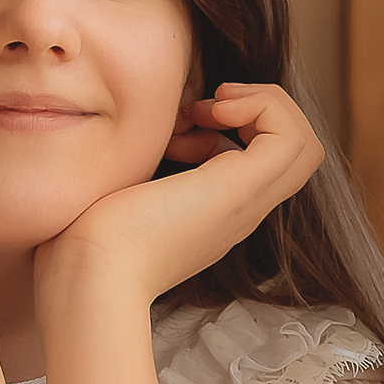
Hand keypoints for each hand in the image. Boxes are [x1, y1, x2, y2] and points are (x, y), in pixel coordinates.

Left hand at [35, 80, 325, 309]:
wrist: (86, 278)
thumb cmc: (81, 247)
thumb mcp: (113, 198)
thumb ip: (129, 173)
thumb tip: (130, 140)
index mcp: (210, 215)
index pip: (259, 163)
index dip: (233, 125)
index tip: (184, 121)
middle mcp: (235, 212)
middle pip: (293, 155)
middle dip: (255, 109)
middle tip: (203, 109)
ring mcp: (243, 203)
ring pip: (303, 143)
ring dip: (264, 105)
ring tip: (211, 107)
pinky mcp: (238, 191)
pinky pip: (291, 136)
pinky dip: (262, 106)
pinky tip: (211, 110)